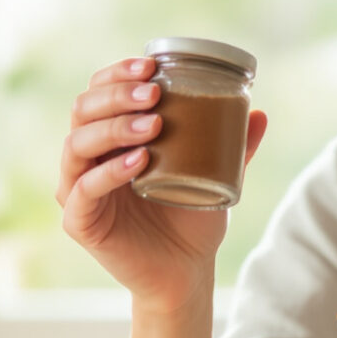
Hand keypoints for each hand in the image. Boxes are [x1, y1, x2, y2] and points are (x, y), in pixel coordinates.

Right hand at [57, 56, 266, 314]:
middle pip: (82, 110)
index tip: (152, 66)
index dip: (117, 73)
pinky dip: (110, 172)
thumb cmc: (191, 217)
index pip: (99, 92)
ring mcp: (77, 189)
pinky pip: (84, 190)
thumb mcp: (215, 174)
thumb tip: (259, 112)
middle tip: (155, 93)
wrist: (186, 271)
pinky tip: (140, 161)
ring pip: (77, 144)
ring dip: (115, 127)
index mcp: (110, 138)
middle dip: (117, 94)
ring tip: (155, 124)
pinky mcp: (79, 222)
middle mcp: (87, 159)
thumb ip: (233, 145)